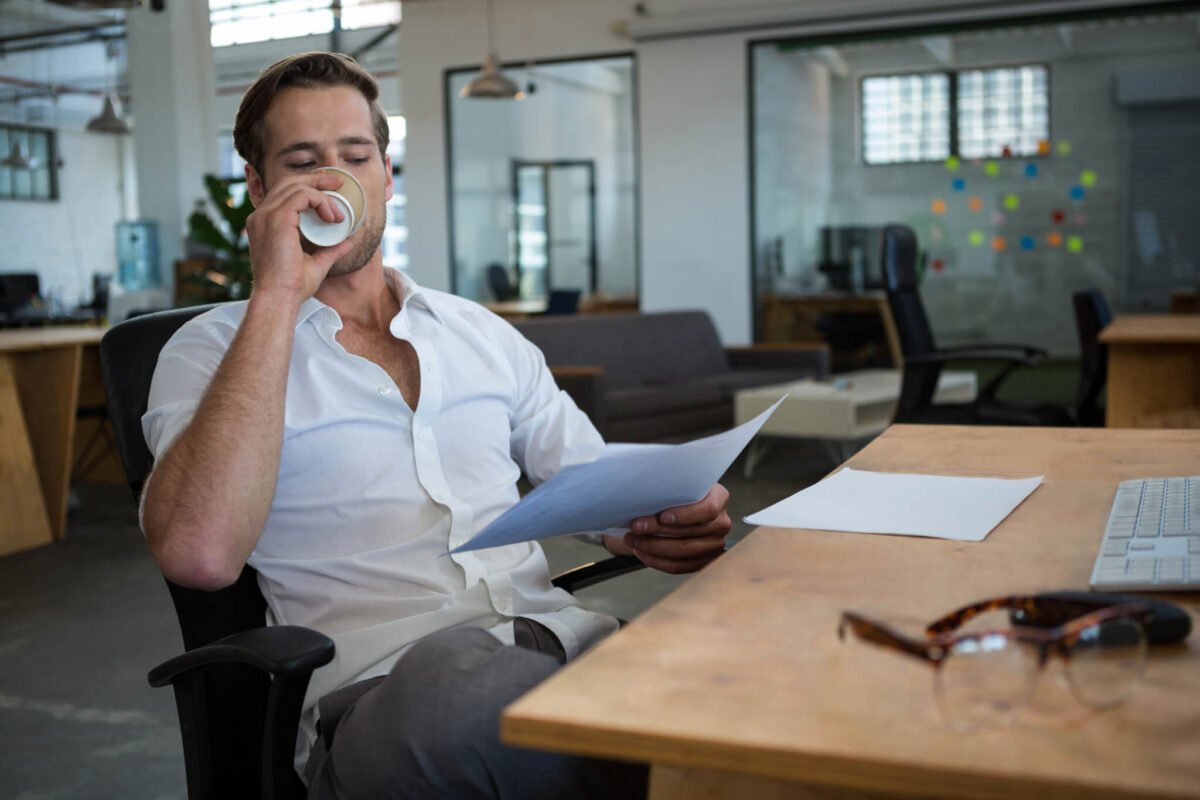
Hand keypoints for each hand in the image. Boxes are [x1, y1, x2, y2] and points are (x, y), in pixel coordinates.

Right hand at [244, 172, 356, 303]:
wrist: (279, 298)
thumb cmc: (292, 287)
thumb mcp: (316, 263)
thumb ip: (330, 250)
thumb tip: (348, 241)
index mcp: (265, 224)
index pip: (285, 193)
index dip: (308, 186)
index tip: (332, 189)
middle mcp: (262, 216)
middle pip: (289, 183)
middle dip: (316, 179)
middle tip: (339, 183)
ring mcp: (266, 216)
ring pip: (297, 186)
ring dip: (323, 195)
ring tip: (339, 214)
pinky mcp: (277, 219)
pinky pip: (302, 196)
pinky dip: (320, 201)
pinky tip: (332, 217)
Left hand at [617, 483, 730, 573]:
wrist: (678, 504)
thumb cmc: (676, 491)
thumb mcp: (677, 482)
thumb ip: (670, 487)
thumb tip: (643, 493)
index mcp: (719, 498)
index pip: (707, 510)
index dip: (684, 515)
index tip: (662, 517)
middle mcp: (721, 522)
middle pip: (691, 533)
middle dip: (658, 531)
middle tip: (636, 527)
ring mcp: (715, 544)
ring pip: (683, 552)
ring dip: (653, 547)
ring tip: (633, 540)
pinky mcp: (703, 561)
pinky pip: (679, 566)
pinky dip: (657, 561)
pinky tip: (641, 552)